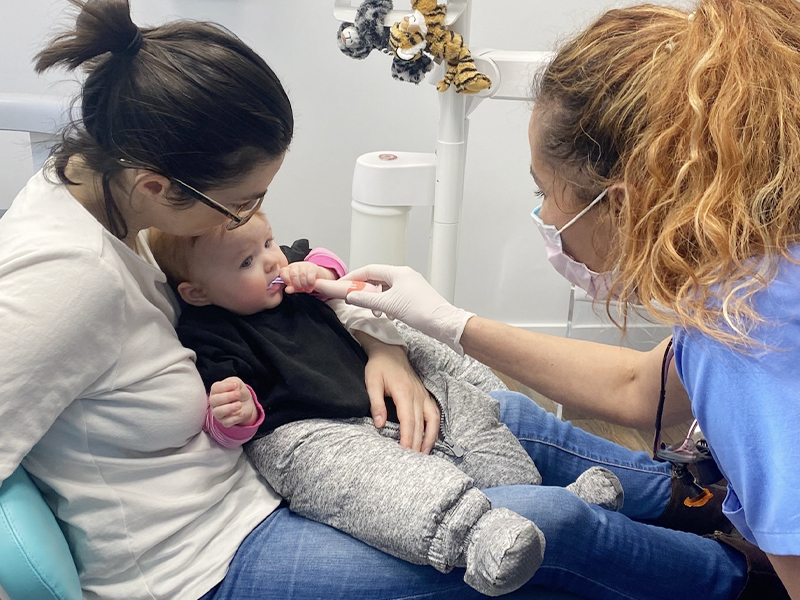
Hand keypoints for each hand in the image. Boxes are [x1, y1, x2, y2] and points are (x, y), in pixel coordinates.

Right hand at [209, 377, 257, 427]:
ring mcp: (218, 413)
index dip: (225, 386)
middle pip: (214, 400)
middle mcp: (214, 402)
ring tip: (239, 404)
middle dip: (227, 397)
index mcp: (216, 391)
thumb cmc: (238, 391)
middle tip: (238, 394)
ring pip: (218, 412)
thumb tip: (235, 387)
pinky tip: (242, 413)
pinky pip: (226, 422)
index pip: (215, 388)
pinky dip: (235, 418)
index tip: (235, 385)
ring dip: (229, 408)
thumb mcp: (238, 383)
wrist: (247, 404)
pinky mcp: (224, 421)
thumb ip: (235, 382)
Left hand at [279, 262, 335, 294]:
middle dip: (297, 284)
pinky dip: (310, 283)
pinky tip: (311, 286)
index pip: (283, 271)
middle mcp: (296, 266)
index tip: (289, 285)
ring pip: (302, 275)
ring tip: (307, 289)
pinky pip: (310, 276)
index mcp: (289, 270)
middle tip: (301, 289)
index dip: (285, 278)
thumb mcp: (297, 286)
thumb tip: (287, 290)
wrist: (318, 277)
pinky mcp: (313, 268)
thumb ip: (292, 288)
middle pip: (293, 274)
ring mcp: (305, 265)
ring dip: (305, 285)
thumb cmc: (305, 281)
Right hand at [343, 265, 474, 353]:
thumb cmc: (422, 311)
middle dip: (364, 290)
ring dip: (376, 299)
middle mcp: (404, 276)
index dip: (353, 277)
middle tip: (354, 299)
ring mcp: (410, 286)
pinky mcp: (414, 297)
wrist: (443, 323)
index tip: (342, 284)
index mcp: (398, 272)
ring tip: (374, 311)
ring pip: (385, 289)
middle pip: (377, 279)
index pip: (369, 270)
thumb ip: (367, 300)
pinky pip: (394, 297)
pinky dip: (386, 304)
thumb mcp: (389, 305)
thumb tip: (351, 296)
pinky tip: (387, 315)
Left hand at [360, 339, 439, 453]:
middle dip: (417, 443)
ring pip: (432, 420)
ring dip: (430, 437)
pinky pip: (434, 413)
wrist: (389, 350)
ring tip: (424, 454)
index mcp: (404, 392)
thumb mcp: (372, 382)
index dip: (407, 437)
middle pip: (420, 424)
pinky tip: (431, 438)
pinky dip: (434, 427)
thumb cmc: (378, 366)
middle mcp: (417, 395)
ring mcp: (423, 395)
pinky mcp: (424, 395)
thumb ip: (376, 403)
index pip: (408, 420)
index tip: (404, 452)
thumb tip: (379, 424)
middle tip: (414, 461)